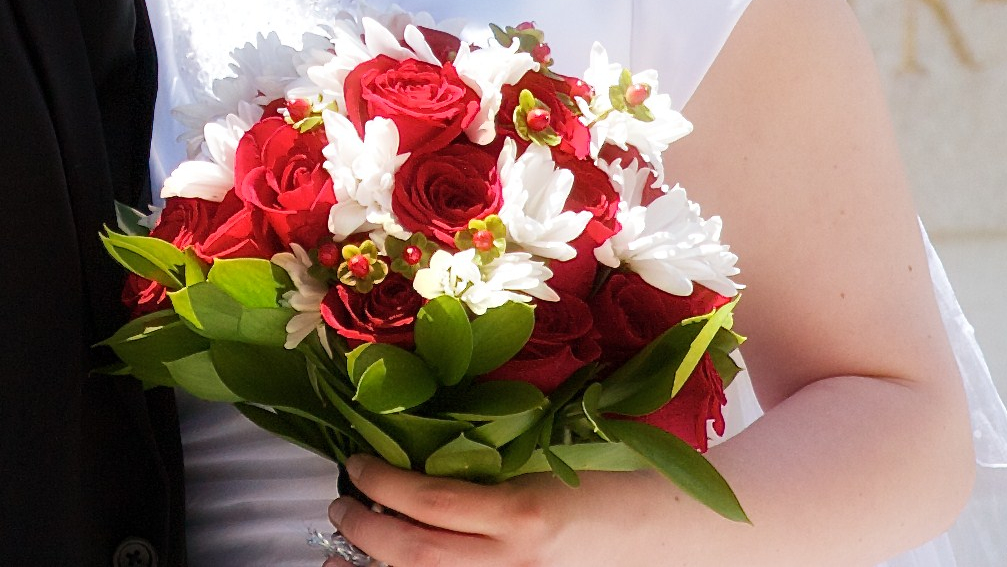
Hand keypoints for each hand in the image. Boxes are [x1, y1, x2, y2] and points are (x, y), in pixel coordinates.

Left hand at [327, 456, 644, 566]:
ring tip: (354, 539)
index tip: (355, 464)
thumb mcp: (547, 459)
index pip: (431, 506)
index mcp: (524, 515)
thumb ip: (489, 462)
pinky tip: (398, 563)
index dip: (382, 487)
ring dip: (381, 562)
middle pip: (417, 558)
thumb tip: (420, 452)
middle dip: (367, 532)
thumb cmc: (611, 480)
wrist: (665, 533)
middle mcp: (514, 565)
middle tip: (340, 505)